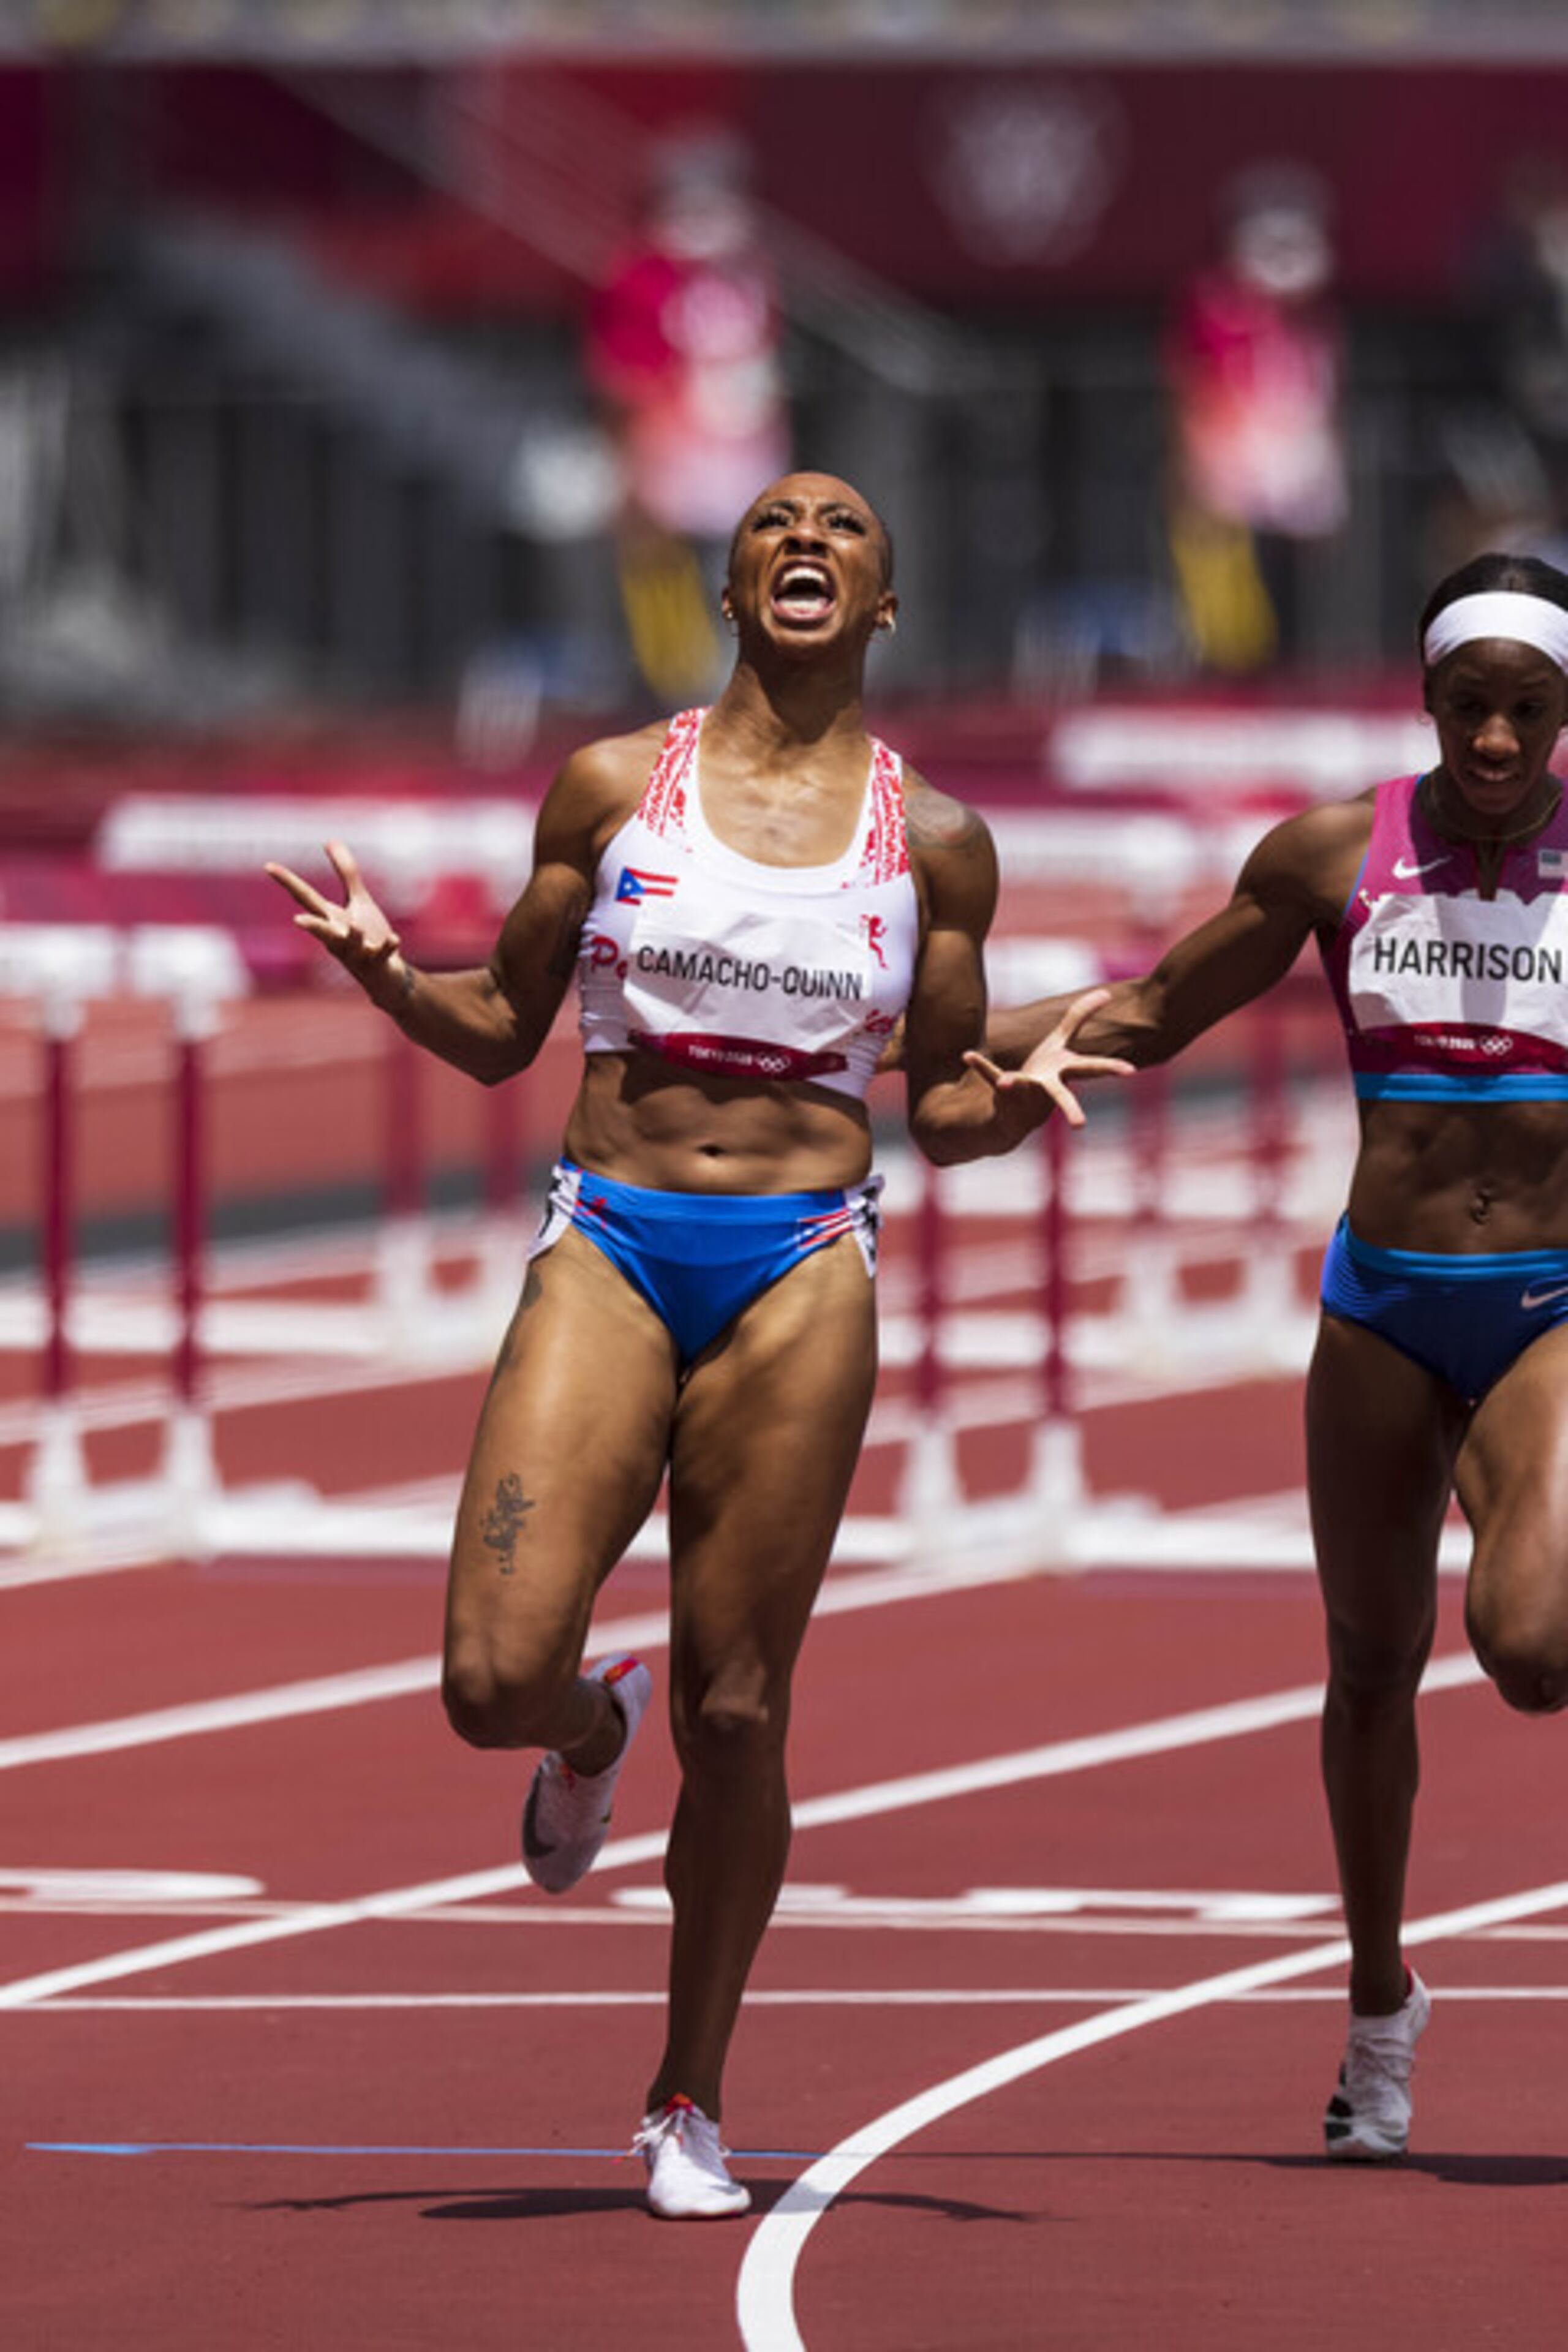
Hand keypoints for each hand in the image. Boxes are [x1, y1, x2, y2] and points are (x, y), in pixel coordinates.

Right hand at [264, 841, 408, 1004]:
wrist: (385, 975)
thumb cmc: (368, 936)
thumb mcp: (358, 901)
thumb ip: (346, 872)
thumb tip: (330, 840)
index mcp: (331, 920)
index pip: (305, 898)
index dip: (287, 882)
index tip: (268, 866)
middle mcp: (339, 937)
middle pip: (321, 930)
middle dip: (311, 925)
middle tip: (298, 920)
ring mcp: (357, 952)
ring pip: (351, 946)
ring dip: (353, 936)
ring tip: (356, 927)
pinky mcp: (378, 962)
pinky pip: (382, 954)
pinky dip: (387, 947)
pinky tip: (394, 938)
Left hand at [964, 987, 1133, 1128]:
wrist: (1017, 1110)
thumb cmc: (1045, 1073)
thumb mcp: (1061, 1041)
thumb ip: (1081, 1017)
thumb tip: (1106, 993)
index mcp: (1065, 1072)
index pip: (1093, 1069)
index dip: (1113, 1069)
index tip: (1131, 1071)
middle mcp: (1048, 1087)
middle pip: (1062, 1096)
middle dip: (1071, 1109)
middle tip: (1080, 1125)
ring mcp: (1025, 1091)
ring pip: (1022, 1088)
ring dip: (1015, 1084)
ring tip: (1008, 1082)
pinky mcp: (1002, 1089)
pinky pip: (991, 1074)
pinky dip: (980, 1065)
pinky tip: (968, 1055)